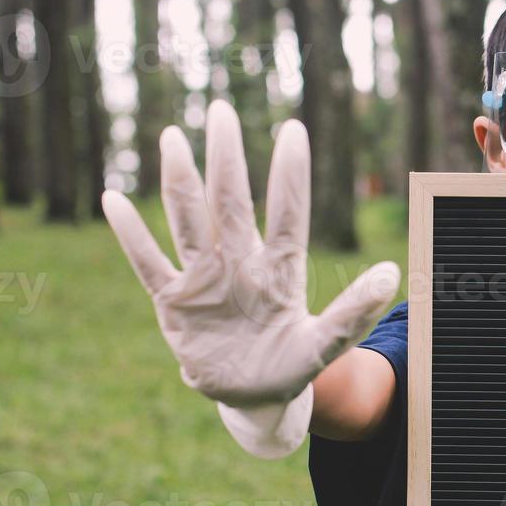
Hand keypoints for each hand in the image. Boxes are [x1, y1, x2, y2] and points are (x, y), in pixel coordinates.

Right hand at [102, 101, 398, 412]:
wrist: (252, 396)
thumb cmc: (292, 363)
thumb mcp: (326, 344)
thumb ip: (353, 312)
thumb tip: (391, 273)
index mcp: (280, 269)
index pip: (288, 212)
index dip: (290, 174)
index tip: (293, 129)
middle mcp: (240, 262)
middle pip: (231, 201)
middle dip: (226, 158)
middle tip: (221, 109)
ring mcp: (205, 278)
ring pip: (189, 220)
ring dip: (180, 181)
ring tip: (171, 137)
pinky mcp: (174, 302)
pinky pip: (148, 262)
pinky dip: (131, 234)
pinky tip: (115, 199)